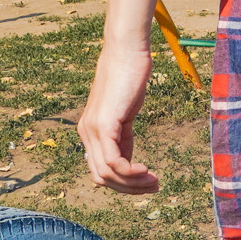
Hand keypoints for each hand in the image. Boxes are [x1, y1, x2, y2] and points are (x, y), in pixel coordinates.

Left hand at [77, 39, 160, 193]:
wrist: (126, 51)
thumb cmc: (129, 76)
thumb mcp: (125, 113)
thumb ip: (122, 136)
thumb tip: (125, 162)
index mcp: (89, 132)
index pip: (100, 171)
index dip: (122, 183)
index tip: (147, 181)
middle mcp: (86, 133)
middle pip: (101, 178)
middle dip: (129, 188)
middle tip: (154, 186)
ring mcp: (93, 130)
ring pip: (107, 174)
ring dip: (133, 183)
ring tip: (154, 180)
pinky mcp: (104, 125)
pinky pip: (114, 162)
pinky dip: (131, 172)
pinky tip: (146, 170)